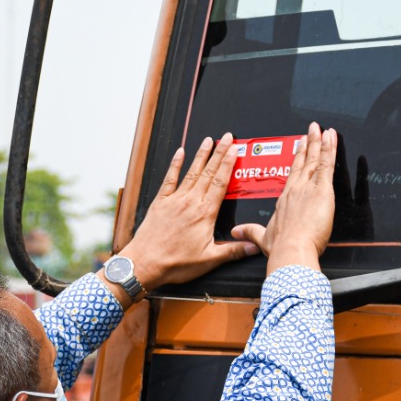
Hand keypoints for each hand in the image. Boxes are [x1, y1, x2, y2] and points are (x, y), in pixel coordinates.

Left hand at [119, 133, 258, 291]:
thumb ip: (233, 250)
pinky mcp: (160, 203)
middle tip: (227, 137)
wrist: (145, 263)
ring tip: (209, 140)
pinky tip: (179, 153)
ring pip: (191, 172)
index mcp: (204, 214)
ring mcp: (174, 200)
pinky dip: (175, 165)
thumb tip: (254, 246)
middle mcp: (190, 202)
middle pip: (208, 172)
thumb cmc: (175, 263)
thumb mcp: (209, 260)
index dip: (228, 164)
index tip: (235, 150)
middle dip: (219, 153)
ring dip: (200, 155)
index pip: (220, 182)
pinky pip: (169, 179)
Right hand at [231, 122, 335, 272]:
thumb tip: (237, 232)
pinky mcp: (321, 190)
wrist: (290, 250)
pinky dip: (329, 150)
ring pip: (316, 160)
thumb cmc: (280, 247)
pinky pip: (326, 165)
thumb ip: (250, 232)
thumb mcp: (263, 239)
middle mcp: (295, 189)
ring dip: (320, 143)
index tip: (300, 145)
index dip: (297, 158)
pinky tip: (331, 139)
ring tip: (324, 130)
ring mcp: (308, 188)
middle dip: (308, 144)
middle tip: (312, 130)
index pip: (292, 173)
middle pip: (303, 162)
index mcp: (284, 199)